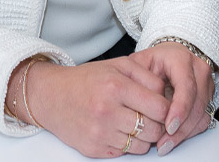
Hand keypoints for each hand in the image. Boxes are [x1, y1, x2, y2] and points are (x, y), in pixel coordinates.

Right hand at [24, 56, 171, 156]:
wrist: (51, 96)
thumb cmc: (86, 80)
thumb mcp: (117, 66)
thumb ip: (147, 76)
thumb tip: (168, 96)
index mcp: (116, 86)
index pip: (160, 107)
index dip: (168, 109)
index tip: (164, 107)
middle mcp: (108, 111)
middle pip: (154, 129)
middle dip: (158, 125)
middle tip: (151, 117)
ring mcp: (100, 133)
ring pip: (142, 146)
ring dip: (143, 137)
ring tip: (133, 122)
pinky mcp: (94, 149)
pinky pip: (125, 153)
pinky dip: (127, 144)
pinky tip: (118, 130)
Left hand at [128, 42, 215, 155]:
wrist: (170, 57)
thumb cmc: (153, 61)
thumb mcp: (140, 63)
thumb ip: (136, 80)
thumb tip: (135, 104)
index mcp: (181, 59)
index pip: (186, 86)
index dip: (179, 108)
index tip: (168, 126)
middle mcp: (198, 70)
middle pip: (196, 104)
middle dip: (181, 127)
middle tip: (164, 142)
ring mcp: (206, 83)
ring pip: (202, 114)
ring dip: (185, 132)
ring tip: (166, 144)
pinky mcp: (208, 97)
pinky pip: (203, 119)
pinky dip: (190, 131)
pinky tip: (175, 138)